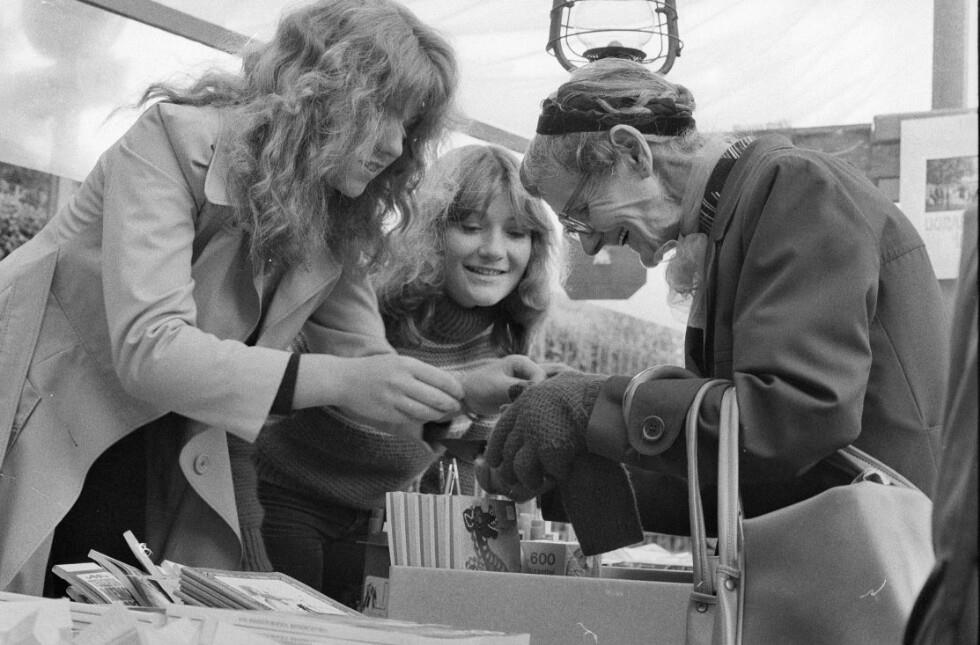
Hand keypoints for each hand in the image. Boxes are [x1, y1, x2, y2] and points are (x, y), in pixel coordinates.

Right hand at [325, 354, 463, 423]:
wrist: (344, 379)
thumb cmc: (374, 370)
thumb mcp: (398, 362)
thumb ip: (420, 372)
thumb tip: (446, 384)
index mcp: (408, 364)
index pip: (442, 379)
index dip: (456, 390)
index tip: (461, 394)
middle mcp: (402, 380)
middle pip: (438, 398)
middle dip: (452, 405)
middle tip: (457, 407)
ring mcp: (394, 398)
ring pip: (427, 412)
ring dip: (439, 415)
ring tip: (444, 414)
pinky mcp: (388, 413)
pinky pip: (412, 419)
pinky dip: (422, 419)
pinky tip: (425, 417)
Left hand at [459, 355, 546, 415]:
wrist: (465, 397)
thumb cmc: (478, 387)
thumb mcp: (498, 387)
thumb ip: (519, 387)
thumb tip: (539, 391)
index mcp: (521, 362)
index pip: (541, 376)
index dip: (537, 390)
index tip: (522, 402)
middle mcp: (527, 370)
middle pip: (551, 377)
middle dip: (546, 393)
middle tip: (537, 406)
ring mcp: (527, 381)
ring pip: (545, 390)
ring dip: (538, 401)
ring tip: (523, 409)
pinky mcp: (524, 393)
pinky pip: (536, 399)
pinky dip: (529, 406)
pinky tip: (510, 411)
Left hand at [475, 371, 604, 500]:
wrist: (604, 399)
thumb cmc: (587, 390)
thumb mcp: (558, 382)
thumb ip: (542, 389)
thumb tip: (528, 392)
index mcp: (524, 402)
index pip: (500, 431)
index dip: (495, 450)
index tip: (495, 462)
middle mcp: (525, 419)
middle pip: (507, 453)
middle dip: (508, 471)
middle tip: (515, 480)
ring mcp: (536, 435)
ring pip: (520, 468)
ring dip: (530, 479)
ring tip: (540, 482)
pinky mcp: (551, 450)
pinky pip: (547, 472)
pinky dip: (556, 476)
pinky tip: (564, 474)